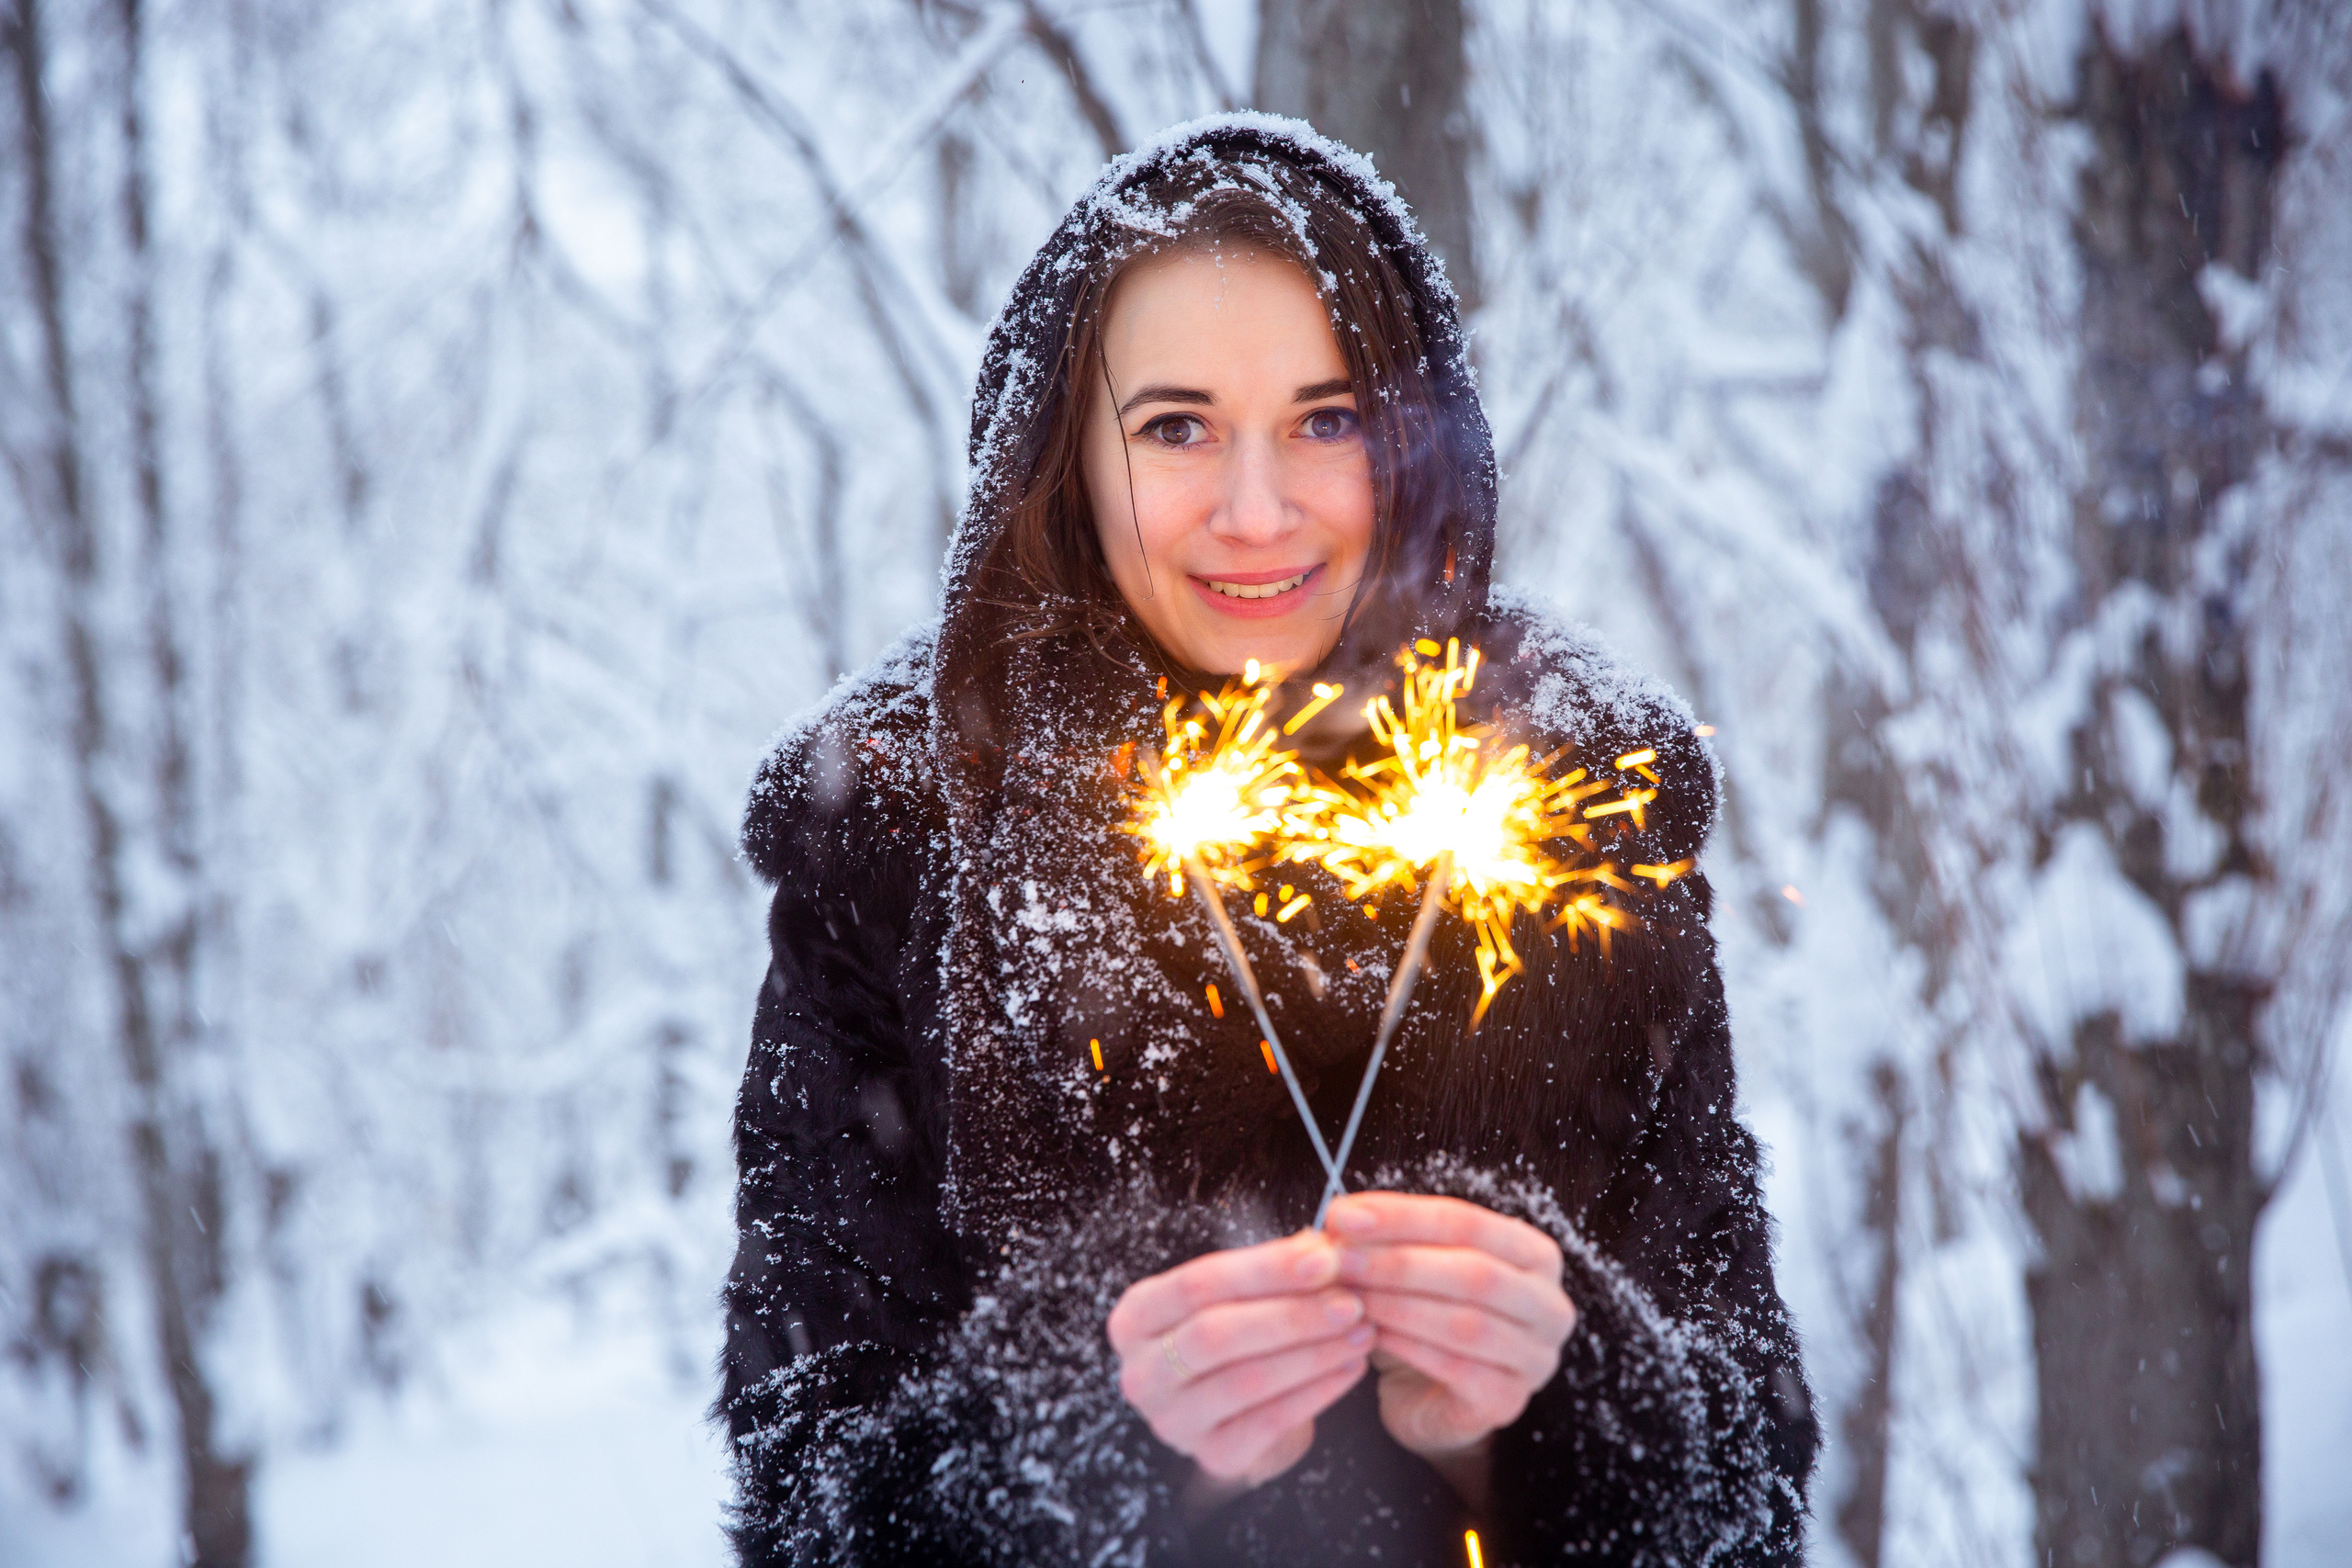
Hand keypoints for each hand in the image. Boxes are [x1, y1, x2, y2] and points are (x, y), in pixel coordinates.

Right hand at [1107, 1229, 1373, 1490]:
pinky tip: (1351, 1368)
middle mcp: (1142, 1371)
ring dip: (1313, 1352)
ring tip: (1361, 1331)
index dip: (1264, 1269)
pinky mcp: (1212, 1455)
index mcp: (1137, 1316)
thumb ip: (1271, 1270)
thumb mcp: (1239, 1295)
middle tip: (1350, 1301)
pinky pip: (1270, 1422)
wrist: (1235, 1409)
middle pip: (1216, 1334)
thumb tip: (1321, 1248)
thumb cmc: (1234, 1333)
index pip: (1198, 1284)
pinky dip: (1318, 1392)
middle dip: (1292, 1314)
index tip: (1324, 1258)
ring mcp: (1172, 1420)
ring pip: (1246, 1379)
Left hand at [1327, 1192, 1576, 1490]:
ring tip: (1349, 1297)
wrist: (1426, 1392)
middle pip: (1475, 1273)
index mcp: (1534, 1254)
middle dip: (1399, 1263)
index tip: (1343, 1215)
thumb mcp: (1411, 1265)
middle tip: (1340, 1259)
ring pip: (1467, 1323)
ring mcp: (1536, 1358)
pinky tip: (1368, 1335)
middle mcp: (1549, 1305)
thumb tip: (1341, 1217)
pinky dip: (1408, 1347)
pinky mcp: (1508, 1401)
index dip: (1403, 1216)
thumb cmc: (1423, 1315)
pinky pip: (1457, 1369)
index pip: (1469, 1222)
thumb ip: (1387, 1237)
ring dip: (1399, 1306)